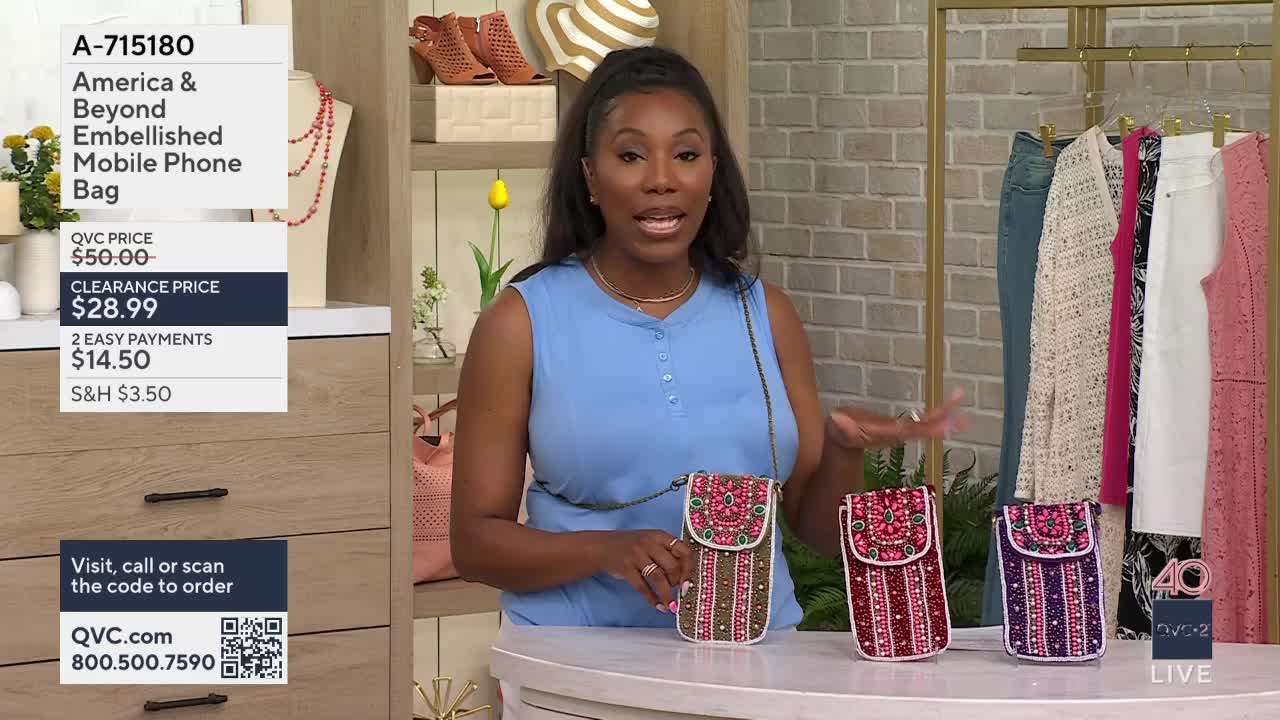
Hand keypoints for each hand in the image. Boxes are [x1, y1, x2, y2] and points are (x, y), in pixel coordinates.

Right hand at [599, 530, 693, 612]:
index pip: (684, 551)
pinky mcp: (626, 568)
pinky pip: (642, 587)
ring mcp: (637, 555)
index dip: (689, 569)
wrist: (602, 546)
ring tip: (672, 606)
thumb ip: (666, 553)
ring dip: (667, 595)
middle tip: (676, 591)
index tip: (688, 582)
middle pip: (672, 566)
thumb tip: (685, 576)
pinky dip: (652, 599)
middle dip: (677, 583)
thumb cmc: (631, 546)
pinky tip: (658, 606)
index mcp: (660, 536)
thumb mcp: (650, 542)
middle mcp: (649, 543)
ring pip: (659, 578)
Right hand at [827, 386, 969, 448]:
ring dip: (945, 414)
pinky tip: (948, 409)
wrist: (843, 439)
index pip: (909, 431)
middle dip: (944, 422)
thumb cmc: (839, 430)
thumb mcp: (839, 427)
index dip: (926, 429)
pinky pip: (923, 420)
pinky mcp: (902, 426)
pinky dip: (937, 414)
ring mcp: (901, 431)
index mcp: (885, 433)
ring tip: (961, 399)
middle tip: (965, 419)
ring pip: (927, 423)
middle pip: (924, 427)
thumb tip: (836, 419)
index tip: (944, 428)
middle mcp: (898, 434)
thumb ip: (838, 425)